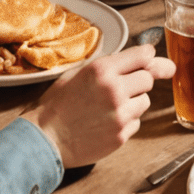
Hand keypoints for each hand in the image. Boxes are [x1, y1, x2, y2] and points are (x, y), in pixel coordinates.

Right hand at [23, 46, 175, 167]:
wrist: (44, 139)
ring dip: (133, 102)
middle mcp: (114, 90)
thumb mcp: (79, 73)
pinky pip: (136, 122)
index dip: (148, 57)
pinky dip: (126, 122)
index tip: (149, 60)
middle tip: (122, 87)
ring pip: (145, 101)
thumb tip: (144, 58)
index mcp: (102, 70)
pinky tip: (106, 123)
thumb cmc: (58, 104)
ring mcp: (119, 115)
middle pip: (148, 79)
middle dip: (139, 81)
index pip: (144, 54)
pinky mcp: (121, 136)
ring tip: (110, 107)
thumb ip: (110, 65)